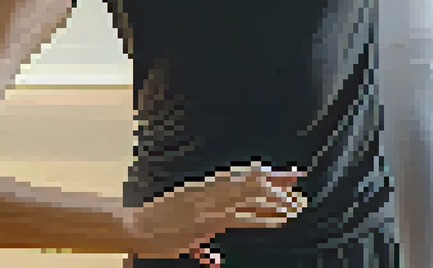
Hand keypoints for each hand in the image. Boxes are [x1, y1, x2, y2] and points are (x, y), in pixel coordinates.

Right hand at [128, 163, 305, 260]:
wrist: (134, 227)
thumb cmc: (153, 225)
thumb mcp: (178, 222)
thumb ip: (200, 239)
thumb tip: (211, 256)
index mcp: (203, 189)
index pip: (240, 178)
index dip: (264, 176)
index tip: (284, 175)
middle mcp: (208, 193)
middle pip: (249, 185)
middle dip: (275, 186)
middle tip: (298, 185)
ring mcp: (207, 206)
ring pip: (248, 200)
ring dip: (273, 202)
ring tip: (295, 206)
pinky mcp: (206, 221)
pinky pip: (238, 216)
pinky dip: (258, 214)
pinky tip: (275, 217)